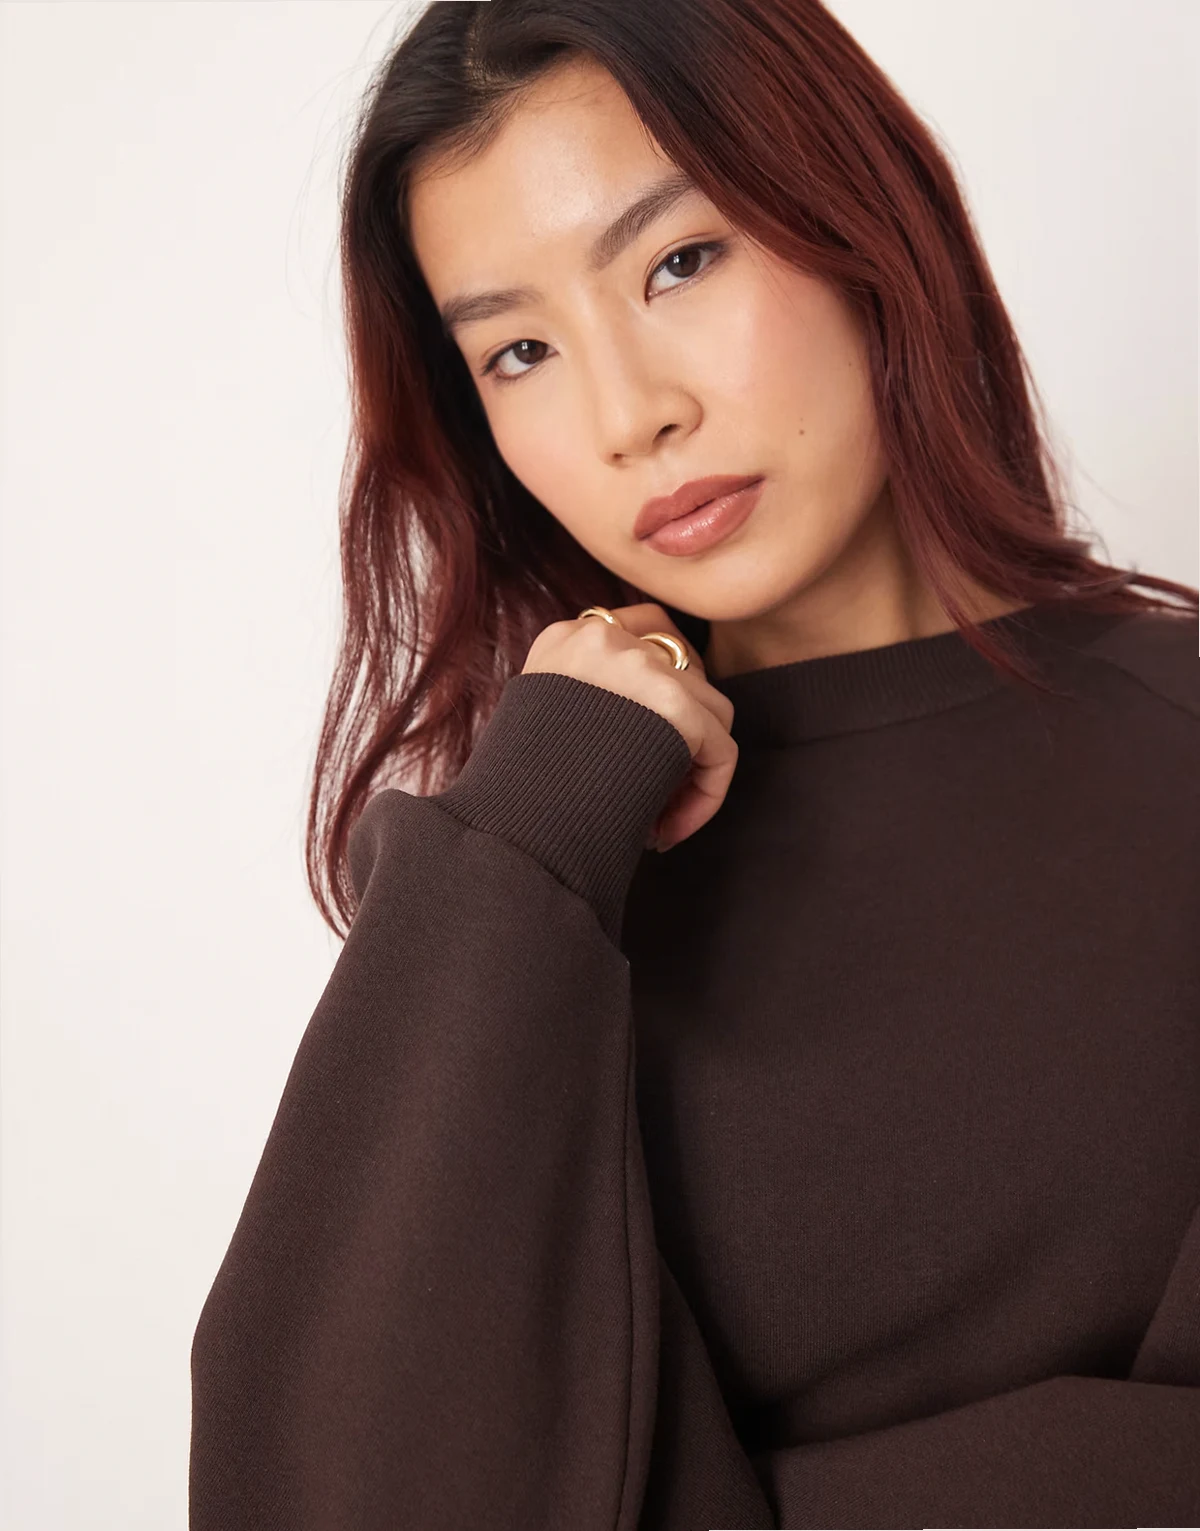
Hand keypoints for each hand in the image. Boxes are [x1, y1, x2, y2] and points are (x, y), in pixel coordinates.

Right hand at [521, 603, 736, 851]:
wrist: (507, 824)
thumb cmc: (516, 792)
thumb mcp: (541, 722)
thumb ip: (590, 700)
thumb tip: (651, 726)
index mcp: (568, 638)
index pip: (647, 629)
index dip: (664, 684)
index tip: (648, 742)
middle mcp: (605, 638)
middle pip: (685, 670)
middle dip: (683, 733)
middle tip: (658, 790)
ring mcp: (641, 665)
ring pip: (711, 712)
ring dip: (695, 768)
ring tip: (661, 818)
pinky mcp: (673, 705)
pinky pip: (721, 751)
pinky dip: (706, 797)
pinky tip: (668, 832)